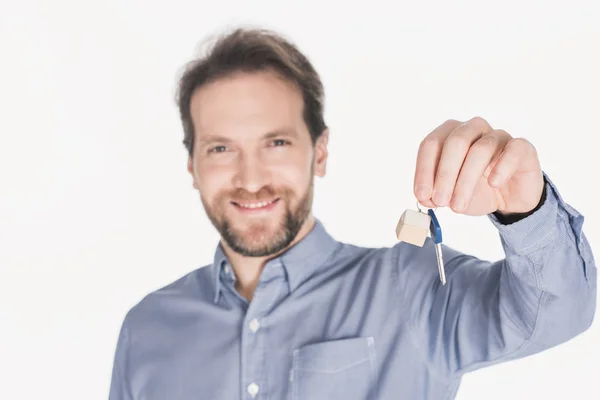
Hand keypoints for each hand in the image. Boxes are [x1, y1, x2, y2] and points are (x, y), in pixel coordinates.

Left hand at [413, 117, 544, 216]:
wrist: (510, 199)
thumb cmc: (476, 190)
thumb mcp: (451, 197)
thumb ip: (435, 195)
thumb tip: (425, 197)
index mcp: (449, 135)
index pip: (431, 144)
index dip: (424, 170)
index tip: (422, 195)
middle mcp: (472, 129)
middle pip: (455, 142)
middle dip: (445, 174)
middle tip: (440, 201)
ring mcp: (498, 135)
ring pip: (480, 149)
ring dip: (466, 180)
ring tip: (459, 205)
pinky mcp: (521, 147)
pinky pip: (513, 150)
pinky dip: (501, 168)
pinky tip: (494, 184)